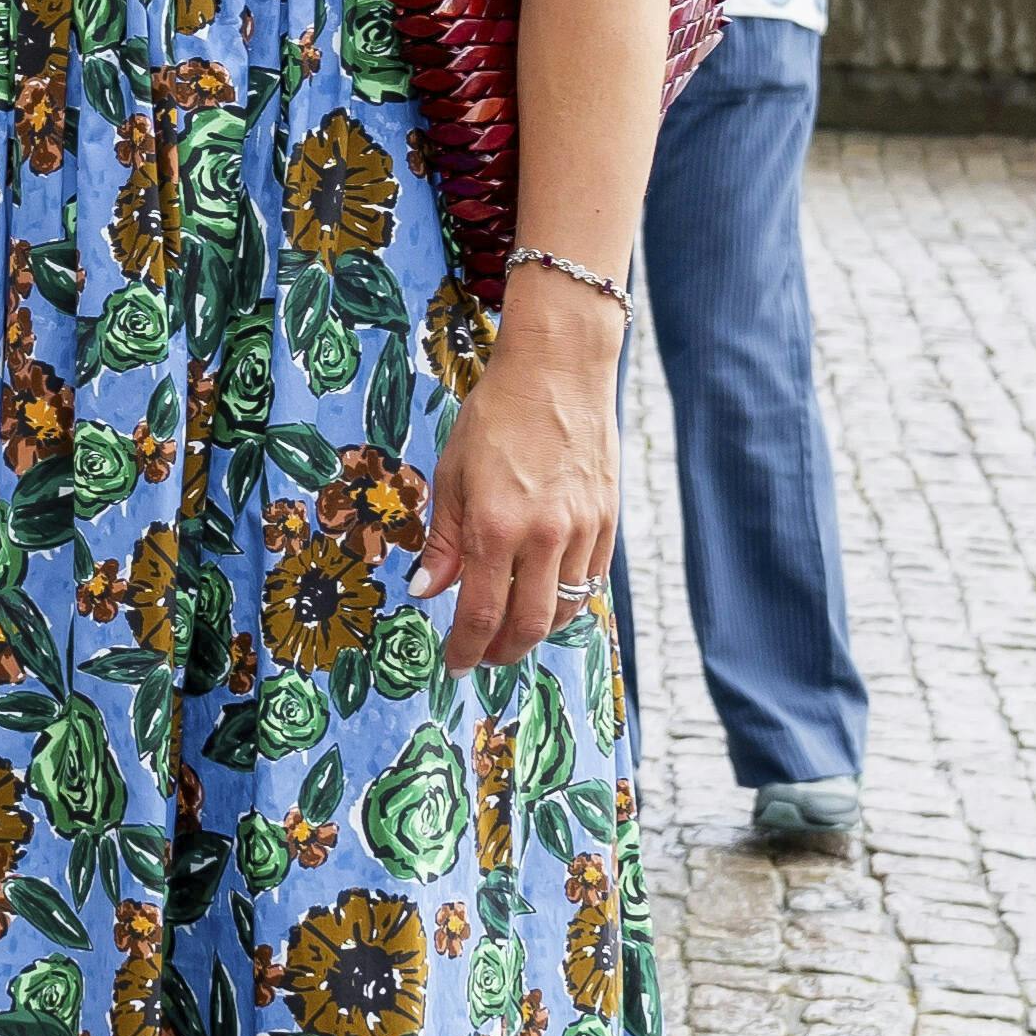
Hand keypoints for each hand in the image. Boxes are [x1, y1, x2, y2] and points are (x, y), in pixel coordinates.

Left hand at [412, 308, 620, 671]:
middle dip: (503, 651)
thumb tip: (428, 589)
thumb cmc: (497, 415)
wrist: (559, 371)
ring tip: (511, 629)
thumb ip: (443, 538)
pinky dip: (567, 600)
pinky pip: (590, 580)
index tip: (455, 664)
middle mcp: (543, 535)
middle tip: (484, 657)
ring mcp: (582, 530)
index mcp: (495, 525)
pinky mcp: (608, 520)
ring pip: (564, 608)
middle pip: (528, 624)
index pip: (480, 612)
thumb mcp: (453, 473)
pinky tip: (545, 596)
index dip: (466, 648)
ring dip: (536, 630)